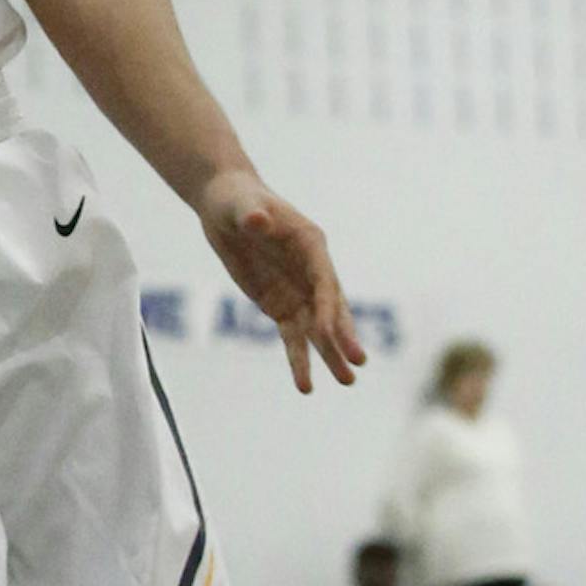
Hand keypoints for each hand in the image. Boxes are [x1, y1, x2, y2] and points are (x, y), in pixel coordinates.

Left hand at [195, 168, 363, 393]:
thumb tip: (257, 221)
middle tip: (359, 362)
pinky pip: (292, 336)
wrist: (227, 206)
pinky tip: (305, 386)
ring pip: (317, 328)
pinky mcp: (280, 305)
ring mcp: (298, 290)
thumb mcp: (242, 205)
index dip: (327, 306)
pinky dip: (298, 359)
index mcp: (311, 244)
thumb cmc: (238, 199)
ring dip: (330, 354)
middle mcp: (311, 270)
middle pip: (331, 308)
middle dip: (343, 336)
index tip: (328, 333)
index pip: (324, 281)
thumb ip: (252, 215)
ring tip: (346, 381)